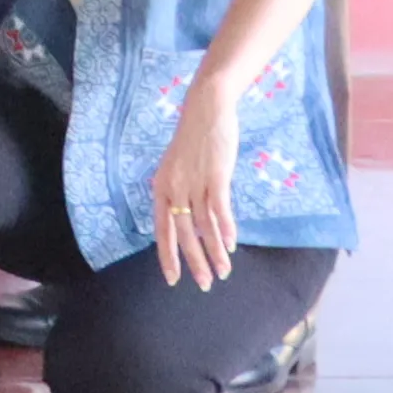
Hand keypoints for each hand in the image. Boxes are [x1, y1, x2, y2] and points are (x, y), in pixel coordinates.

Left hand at [152, 95, 241, 291]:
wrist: (205, 108)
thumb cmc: (193, 140)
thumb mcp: (178, 168)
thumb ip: (182, 194)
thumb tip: (193, 222)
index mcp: (160, 187)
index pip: (161, 229)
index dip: (167, 255)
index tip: (172, 279)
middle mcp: (174, 187)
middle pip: (183, 233)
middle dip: (194, 262)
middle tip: (204, 284)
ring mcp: (194, 182)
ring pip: (204, 226)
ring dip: (215, 252)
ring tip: (223, 271)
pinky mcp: (215, 176)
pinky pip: (219, 209)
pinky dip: (226, 229)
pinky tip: (232, 245)